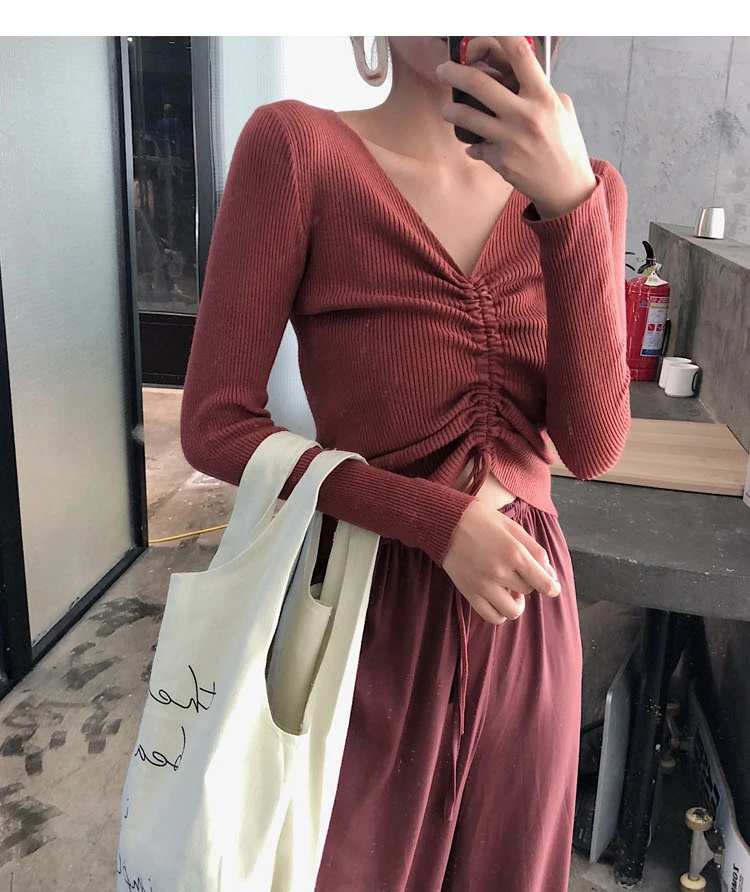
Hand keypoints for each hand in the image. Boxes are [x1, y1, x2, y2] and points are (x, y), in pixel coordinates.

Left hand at [435, 36, 596, 218]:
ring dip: (452, 110)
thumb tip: (512, 76)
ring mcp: (510, 140)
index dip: (499, 35)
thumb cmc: (565, 146)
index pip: (520, 55)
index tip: (481, 32)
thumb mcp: (562, 109)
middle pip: (479, 83)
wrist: (566, 187)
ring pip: (467, 117)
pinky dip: (475, 146)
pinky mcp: (500, 161)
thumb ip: (539, 90)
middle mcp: (525, 115)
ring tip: (448, 110)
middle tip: (442, 70)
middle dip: (454, 72)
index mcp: (543, 97)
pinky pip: (477, 147)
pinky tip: (477, 147)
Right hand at [442, 500, 560, 623]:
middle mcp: (500, 572)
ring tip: (511, 591)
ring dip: (516, 603)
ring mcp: (483, 585)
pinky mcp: (469, 593)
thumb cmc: (482, 520)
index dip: (552, 587)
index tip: (553, 588)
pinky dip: (500, 613)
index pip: (543, 582)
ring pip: (512, 610)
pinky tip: (499, 600)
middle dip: (528, 583)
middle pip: (528, 591)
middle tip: (519, 573)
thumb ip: (535, 549)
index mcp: (514, 552)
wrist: (446, 522)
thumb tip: (549, 573)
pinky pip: (492, 616)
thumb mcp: (513, 527)